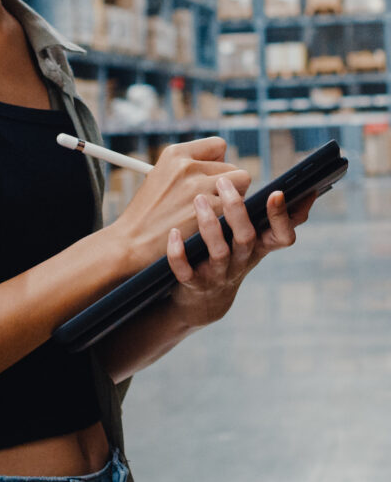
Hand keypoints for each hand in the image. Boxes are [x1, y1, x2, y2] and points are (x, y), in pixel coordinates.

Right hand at [110, 137, 250, 272]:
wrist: (130, 243)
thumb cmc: (147, 215)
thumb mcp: (160, 177)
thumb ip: (189, 168)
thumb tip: (223, 170)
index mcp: (174, 153)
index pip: (218, 146)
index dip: (218, 164)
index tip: (209, 181)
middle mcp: (187, 165)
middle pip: (233, 168)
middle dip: (228, 187)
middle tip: (212, 204)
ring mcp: (198, 186)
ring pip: (241, 185)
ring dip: (233, 203)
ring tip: (214, 216)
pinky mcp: (210, 209)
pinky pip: (238, 208)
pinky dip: (229, 220)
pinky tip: (212, 229)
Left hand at [165, 175, 317, 328]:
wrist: (205, 298)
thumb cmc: (234, 255)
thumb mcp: (258, 239)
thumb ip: (279, 218)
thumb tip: (308, 191)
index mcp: (259, 246)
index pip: (283, 236)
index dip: (281, 217)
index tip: (277, 192)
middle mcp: (242, 261)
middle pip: (246, 237)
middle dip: (236, 210)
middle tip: (224, 182)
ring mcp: (218, 274)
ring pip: (219, 252)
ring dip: (209, 225)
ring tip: (198, 198)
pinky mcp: (194, 283)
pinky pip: (186, 271)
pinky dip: (179, 254)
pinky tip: (174, 233)